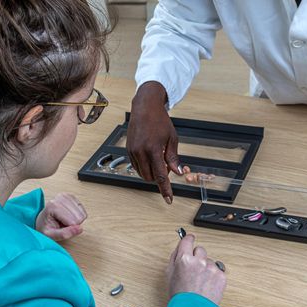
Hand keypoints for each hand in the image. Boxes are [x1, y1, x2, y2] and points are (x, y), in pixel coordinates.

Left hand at [35, 193, 86, 240]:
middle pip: (78, 217)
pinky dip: (78, 216)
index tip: (59, 227)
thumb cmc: (45, 228)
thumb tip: (80, 229)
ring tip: (64, 220)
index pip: (72, 222)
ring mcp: (66, 196)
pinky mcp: (71, 197)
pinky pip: (83, 211)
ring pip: (82, 214)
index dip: (69, 229)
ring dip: (76, 220)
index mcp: (53, 206)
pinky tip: (69, 216)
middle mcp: (60, 198)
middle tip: (62, 224)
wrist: (43, 220)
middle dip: (73, 224)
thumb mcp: (50, 235)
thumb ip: (64, 234)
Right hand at [127, 81, 182, 203]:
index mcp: (153, 149)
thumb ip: (173, 158)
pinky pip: (137, 166)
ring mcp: (133, 151)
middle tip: (167, 165)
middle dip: (160, 177)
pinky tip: (150, 156)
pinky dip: (145, 166)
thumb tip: (178, 173)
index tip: (169, 199)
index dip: (165, 189)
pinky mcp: (128, 150)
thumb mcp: (172, 138)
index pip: (160, 176)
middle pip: (151, 177)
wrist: (144, 108)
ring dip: (152, 172)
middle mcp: (141, 152)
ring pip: (143, 174)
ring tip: (159, 159)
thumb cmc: (160, 121)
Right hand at [166, 234, 226, 304]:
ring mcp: (211, 268)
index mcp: (184, 259)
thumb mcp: (169, 275)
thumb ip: (174, 258)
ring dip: (205, 267)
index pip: (188, 240)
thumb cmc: (180, 296)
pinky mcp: (221, 276)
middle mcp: (199, 261)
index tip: (190, 238)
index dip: (188, 239)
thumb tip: (179, 247)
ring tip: (200, 281)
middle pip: (200, 249)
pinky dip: (213, 276)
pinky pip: (217, 270)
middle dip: (197, 256)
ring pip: (209, 260)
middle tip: (193, 268)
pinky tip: (207, 285)